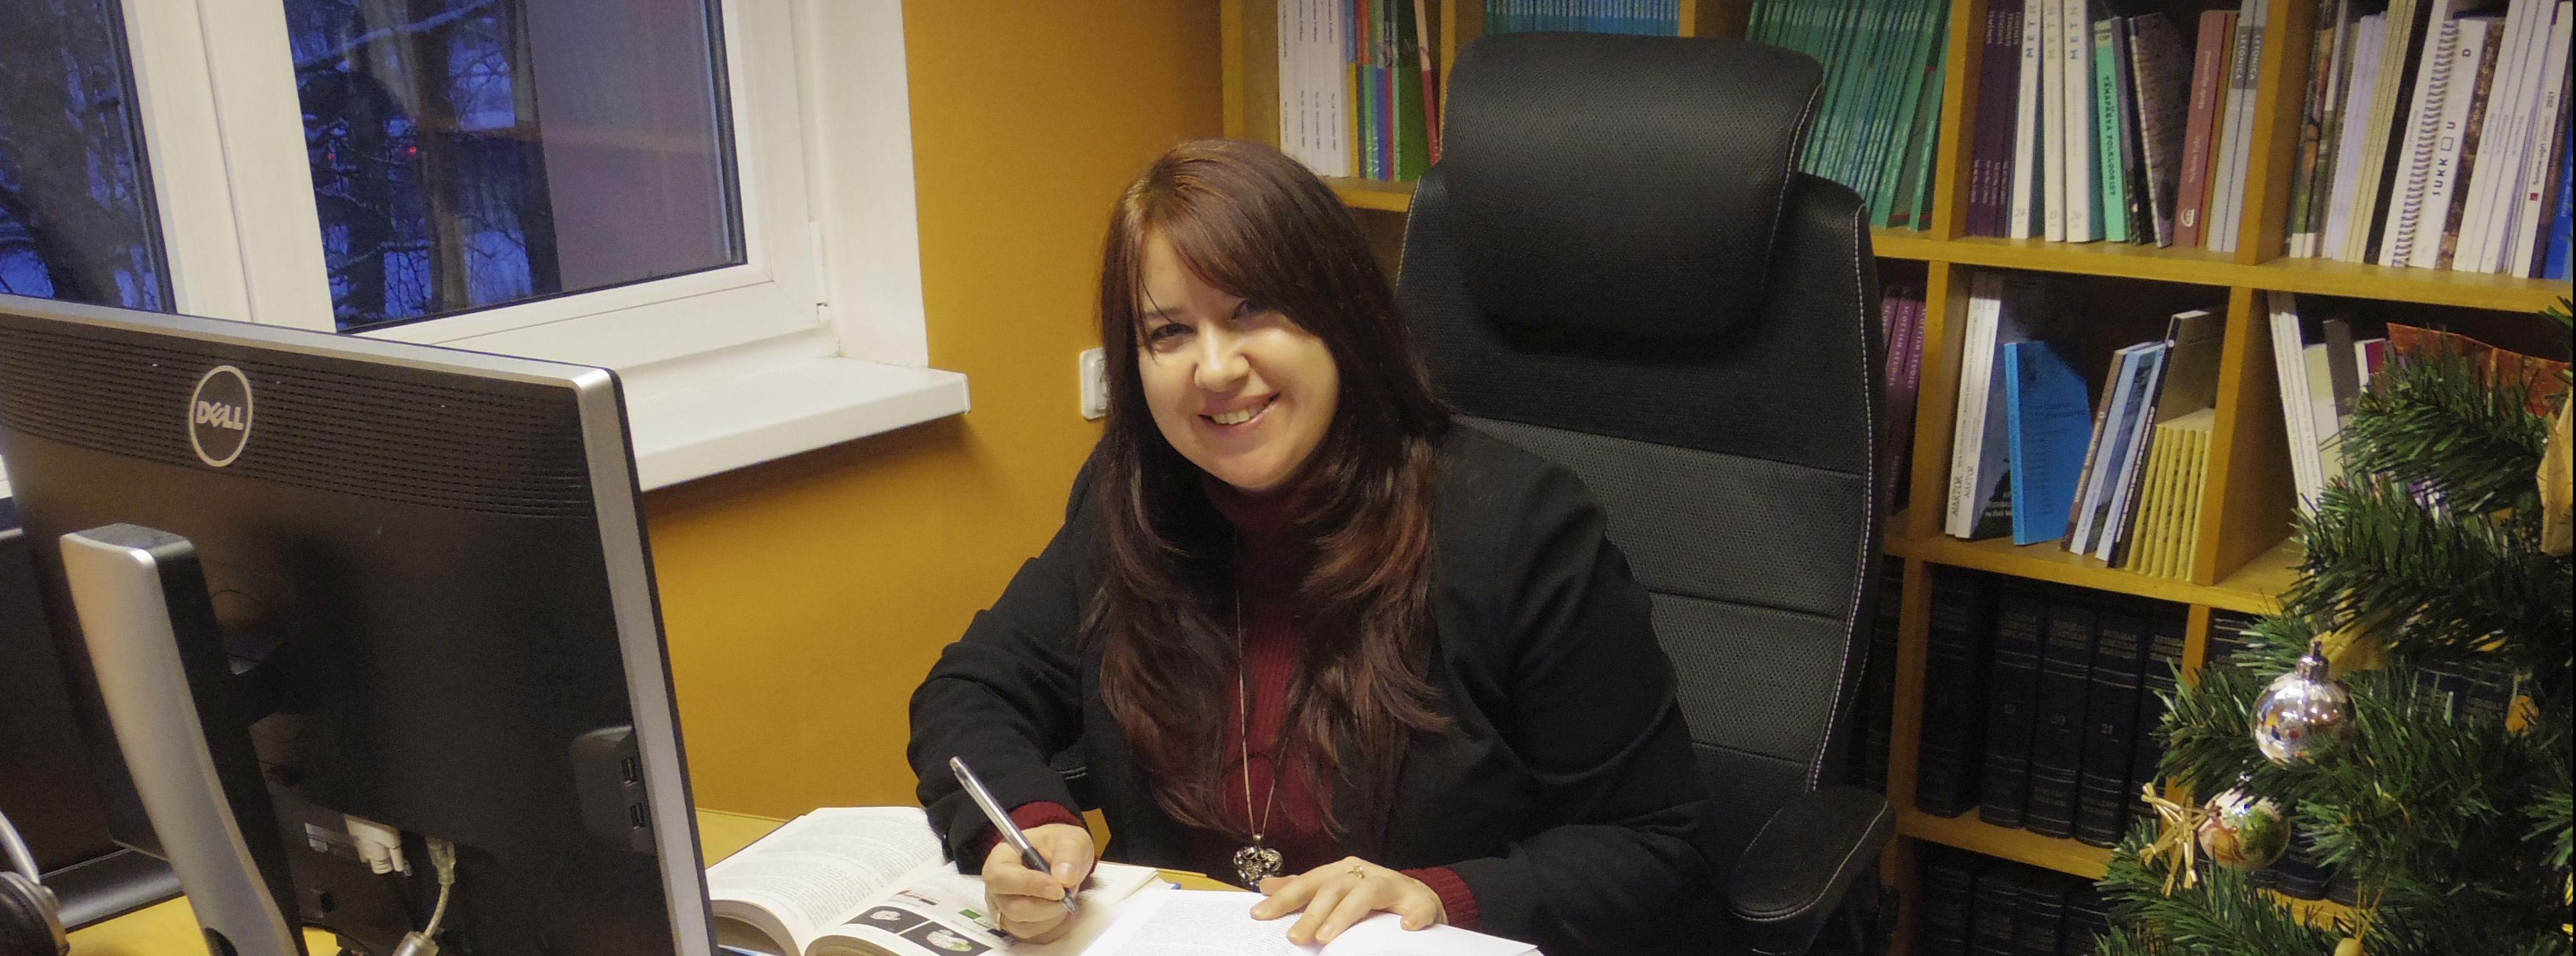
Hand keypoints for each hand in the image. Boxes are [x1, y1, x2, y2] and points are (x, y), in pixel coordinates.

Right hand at [978, 823, 1095, 942]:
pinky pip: (1033, 936)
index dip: (1029, 885)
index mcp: (1000, 859)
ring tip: (1066, 899)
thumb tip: (1064, 878)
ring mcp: (1004, 908)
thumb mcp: (1070, 840)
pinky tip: (1063, 912)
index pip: (1000, 878)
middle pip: (1012, 908)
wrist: (1062, 859)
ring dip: (1051, 917)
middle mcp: (997, 888)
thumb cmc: (1058, 845)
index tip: (1059, 889)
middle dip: (1046, 906)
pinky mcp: (1017, 924)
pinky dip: (1053, 927)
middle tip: (1067, 893)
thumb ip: (1068, 854)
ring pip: (1022, 926)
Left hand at [1251, 856, 1446, 944]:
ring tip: (1327, 936)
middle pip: (1334, 887)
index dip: (1285, 898)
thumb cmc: (1372, 898)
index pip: (1310, 882)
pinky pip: (1419, 907)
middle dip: (1312, 912)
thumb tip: (1265, 887)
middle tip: (1294, 937)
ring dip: (1346, 914)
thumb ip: (1304, 889)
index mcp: (1344, 871)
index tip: (1260, 914)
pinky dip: (1414, 916)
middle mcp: (1366, 874)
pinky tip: (1405, 927)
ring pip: (1367, 892)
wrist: (1420, 897)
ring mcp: (1395, 886)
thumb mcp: (1336, 890)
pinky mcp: (1420, 902)